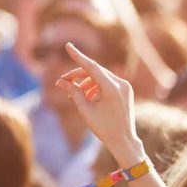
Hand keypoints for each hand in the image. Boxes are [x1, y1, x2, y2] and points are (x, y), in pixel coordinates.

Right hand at [56, 43, 142, 166]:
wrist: (124, 141)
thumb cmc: (104, 128)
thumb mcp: (85, 110)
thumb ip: (73, 92)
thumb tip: (60, 82)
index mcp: (112, 89)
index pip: (91, 67)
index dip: (78, 56)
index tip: (68, 46)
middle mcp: (121, 84)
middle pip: (94, 71)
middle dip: (77, 75)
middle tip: (62, 82)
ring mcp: (125, 86)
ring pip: (99, 76)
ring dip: (85, 82)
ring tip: (74, 95)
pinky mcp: (125, 90)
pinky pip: (106, 82)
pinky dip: (95, 86)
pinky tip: (86, 97)